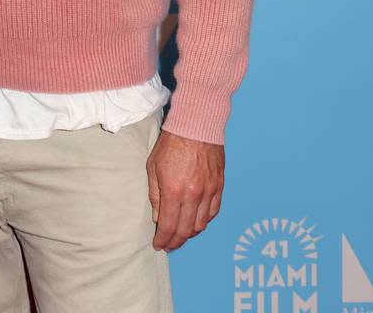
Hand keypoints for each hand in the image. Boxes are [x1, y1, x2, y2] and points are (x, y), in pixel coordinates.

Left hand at [146, 130, 223, 250]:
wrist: (196, 126)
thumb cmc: (171, 144)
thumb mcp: (153, 167)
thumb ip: (155, 195)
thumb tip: (157, 217)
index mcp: (174, 191)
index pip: (169, 226)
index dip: (164, 240)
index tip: (159, 245)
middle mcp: (194, 195)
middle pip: (186, 230)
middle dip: (176, 241)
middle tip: (169, 244)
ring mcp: (209, 192)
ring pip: (201, 224)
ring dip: (190, 234)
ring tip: (181, 236)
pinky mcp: (219, 186)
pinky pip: (213, 212)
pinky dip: (204, 222)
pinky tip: (197, 222)